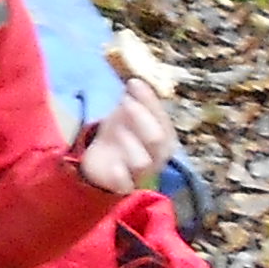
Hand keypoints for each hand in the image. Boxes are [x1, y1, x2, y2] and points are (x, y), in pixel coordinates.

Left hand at [77, 79, 176, 196]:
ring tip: (116, 130)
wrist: (103, 161)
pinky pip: (126, 185)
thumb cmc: (122, 133)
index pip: (163, 120)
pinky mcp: (122, 186)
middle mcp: (157, 157)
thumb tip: (135, 81)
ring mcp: (141, 174)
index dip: (149, 101)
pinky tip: (114, 164)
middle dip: (142, 118)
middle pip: (157, 139)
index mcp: (164, 138)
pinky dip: (121, 175)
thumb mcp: (127, 114)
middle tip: (125, 102)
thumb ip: (134, 99)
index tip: (133, 84)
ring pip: (143, 162)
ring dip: (130, 142)